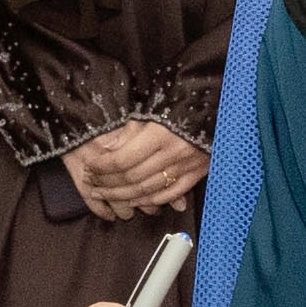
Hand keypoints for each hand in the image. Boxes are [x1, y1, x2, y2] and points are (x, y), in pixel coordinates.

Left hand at [60, 119, 210, 220]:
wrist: (216, 109)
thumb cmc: (180, 105)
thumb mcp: (151, 111)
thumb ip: (129, 131)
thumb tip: (106, 149)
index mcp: (160, 135)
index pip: (122, 160)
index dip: (102, 166)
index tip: (89, 166)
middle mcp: (173, 153)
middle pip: (132, 178)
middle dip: (107, 183)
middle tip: (91, 184)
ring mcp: (186, 167)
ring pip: (147, 190)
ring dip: (122, 196)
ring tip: (104, 195)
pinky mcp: (197, 174)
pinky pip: (169, 194)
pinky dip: (149, 201)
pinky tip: (133, 202)